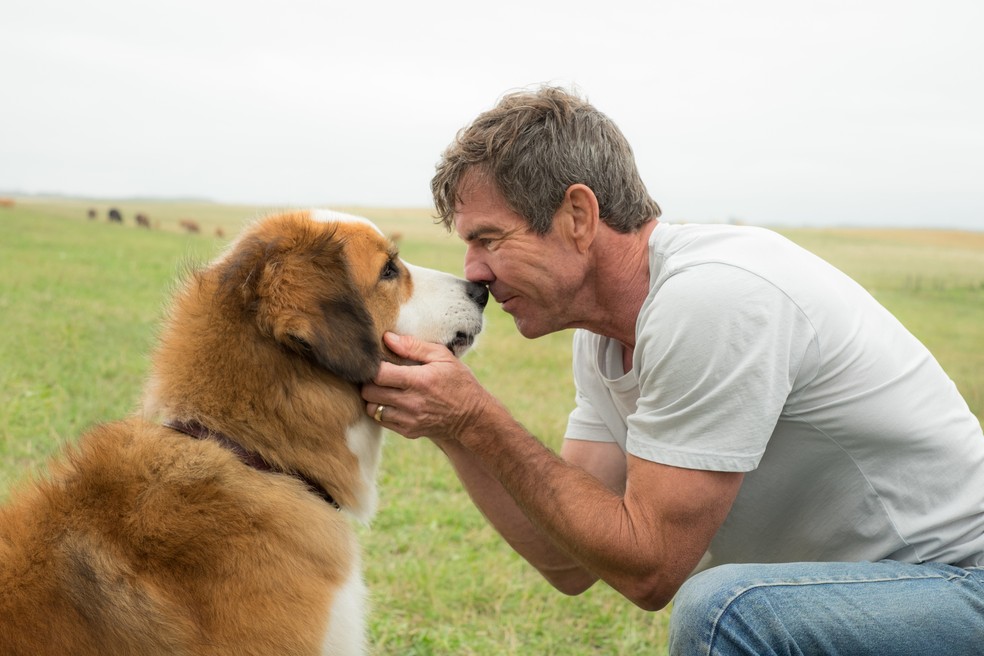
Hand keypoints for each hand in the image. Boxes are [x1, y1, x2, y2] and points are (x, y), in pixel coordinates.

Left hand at [362, 332, 490, 440]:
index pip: (378, 374)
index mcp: (419, 380)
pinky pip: (381, 420)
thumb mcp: (443, 357)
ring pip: (371, 408)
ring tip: (384, 388)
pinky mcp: (408, 431)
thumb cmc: (458, 382)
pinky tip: (393, 401)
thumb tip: (387, 338)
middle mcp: (411, 402)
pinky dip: (381, 410)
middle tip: (379, 374)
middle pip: (369, 392)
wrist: (472, 417)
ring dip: (373, 397)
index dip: (372, 365)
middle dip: (369, 381)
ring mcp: (409, 419)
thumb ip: (414, 346)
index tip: (377, 361)